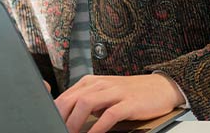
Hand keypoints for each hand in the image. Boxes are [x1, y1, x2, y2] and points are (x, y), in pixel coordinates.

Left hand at [54, 74, 184, 132]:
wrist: (159, 87)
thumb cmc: (130, 94)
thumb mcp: (104, 94)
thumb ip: (87, 102)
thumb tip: (68, 118)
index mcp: (90, 82)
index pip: (65, 97)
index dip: (55, 113)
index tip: (50, 125)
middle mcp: (100, 84)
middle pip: (71, 100)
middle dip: (61, 119)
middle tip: (58, 131)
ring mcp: (114, 92)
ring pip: (86, 104)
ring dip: (75, 123)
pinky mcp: (128, 102)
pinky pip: (109, 115)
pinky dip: (98, 128)